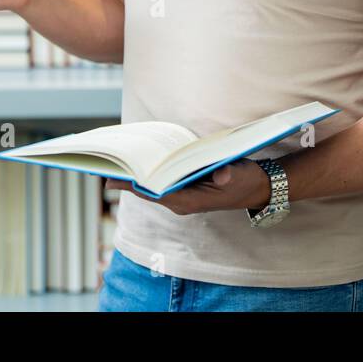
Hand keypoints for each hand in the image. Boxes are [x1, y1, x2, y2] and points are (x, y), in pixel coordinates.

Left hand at [105, 160, 270, 215]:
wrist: (257, 188)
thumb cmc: (245, 181)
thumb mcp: (239, 175)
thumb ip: (229, 174)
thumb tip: (223, 173)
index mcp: (190, 201)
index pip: (155, 194)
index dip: (133, 186)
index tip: (112, 178)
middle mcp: (181, 201)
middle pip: (147, 191)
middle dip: (128, 178)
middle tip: (106, 163)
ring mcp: (181, 196)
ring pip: (151, 187)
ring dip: (135, 175)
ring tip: (115, 159)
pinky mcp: (184, 188)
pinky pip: (159, 182)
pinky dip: (147, 172)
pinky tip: (137, 160)